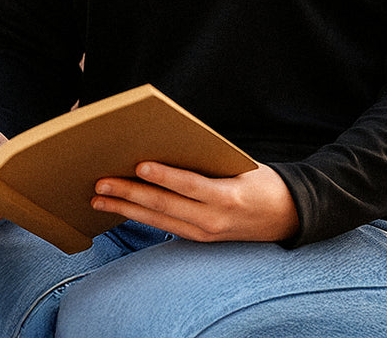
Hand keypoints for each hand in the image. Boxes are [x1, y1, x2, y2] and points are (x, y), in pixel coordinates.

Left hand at [91, 161, 298, 242]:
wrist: (288, 216)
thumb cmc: (262, 181)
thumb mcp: (240, 167)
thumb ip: (206, 162)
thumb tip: (165, 147)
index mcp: (226, 197)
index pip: (189, 185)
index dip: (163, 176)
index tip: (138, 165)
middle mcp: (213, 220)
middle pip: (165, 206)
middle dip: (129, 195)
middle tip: (100, 184)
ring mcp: (205, 233)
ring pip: (159, 220)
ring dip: (126, 209)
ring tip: (99, 200)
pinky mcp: (201, 238)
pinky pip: (166, 226)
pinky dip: (142, 216)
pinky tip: (122, 208)